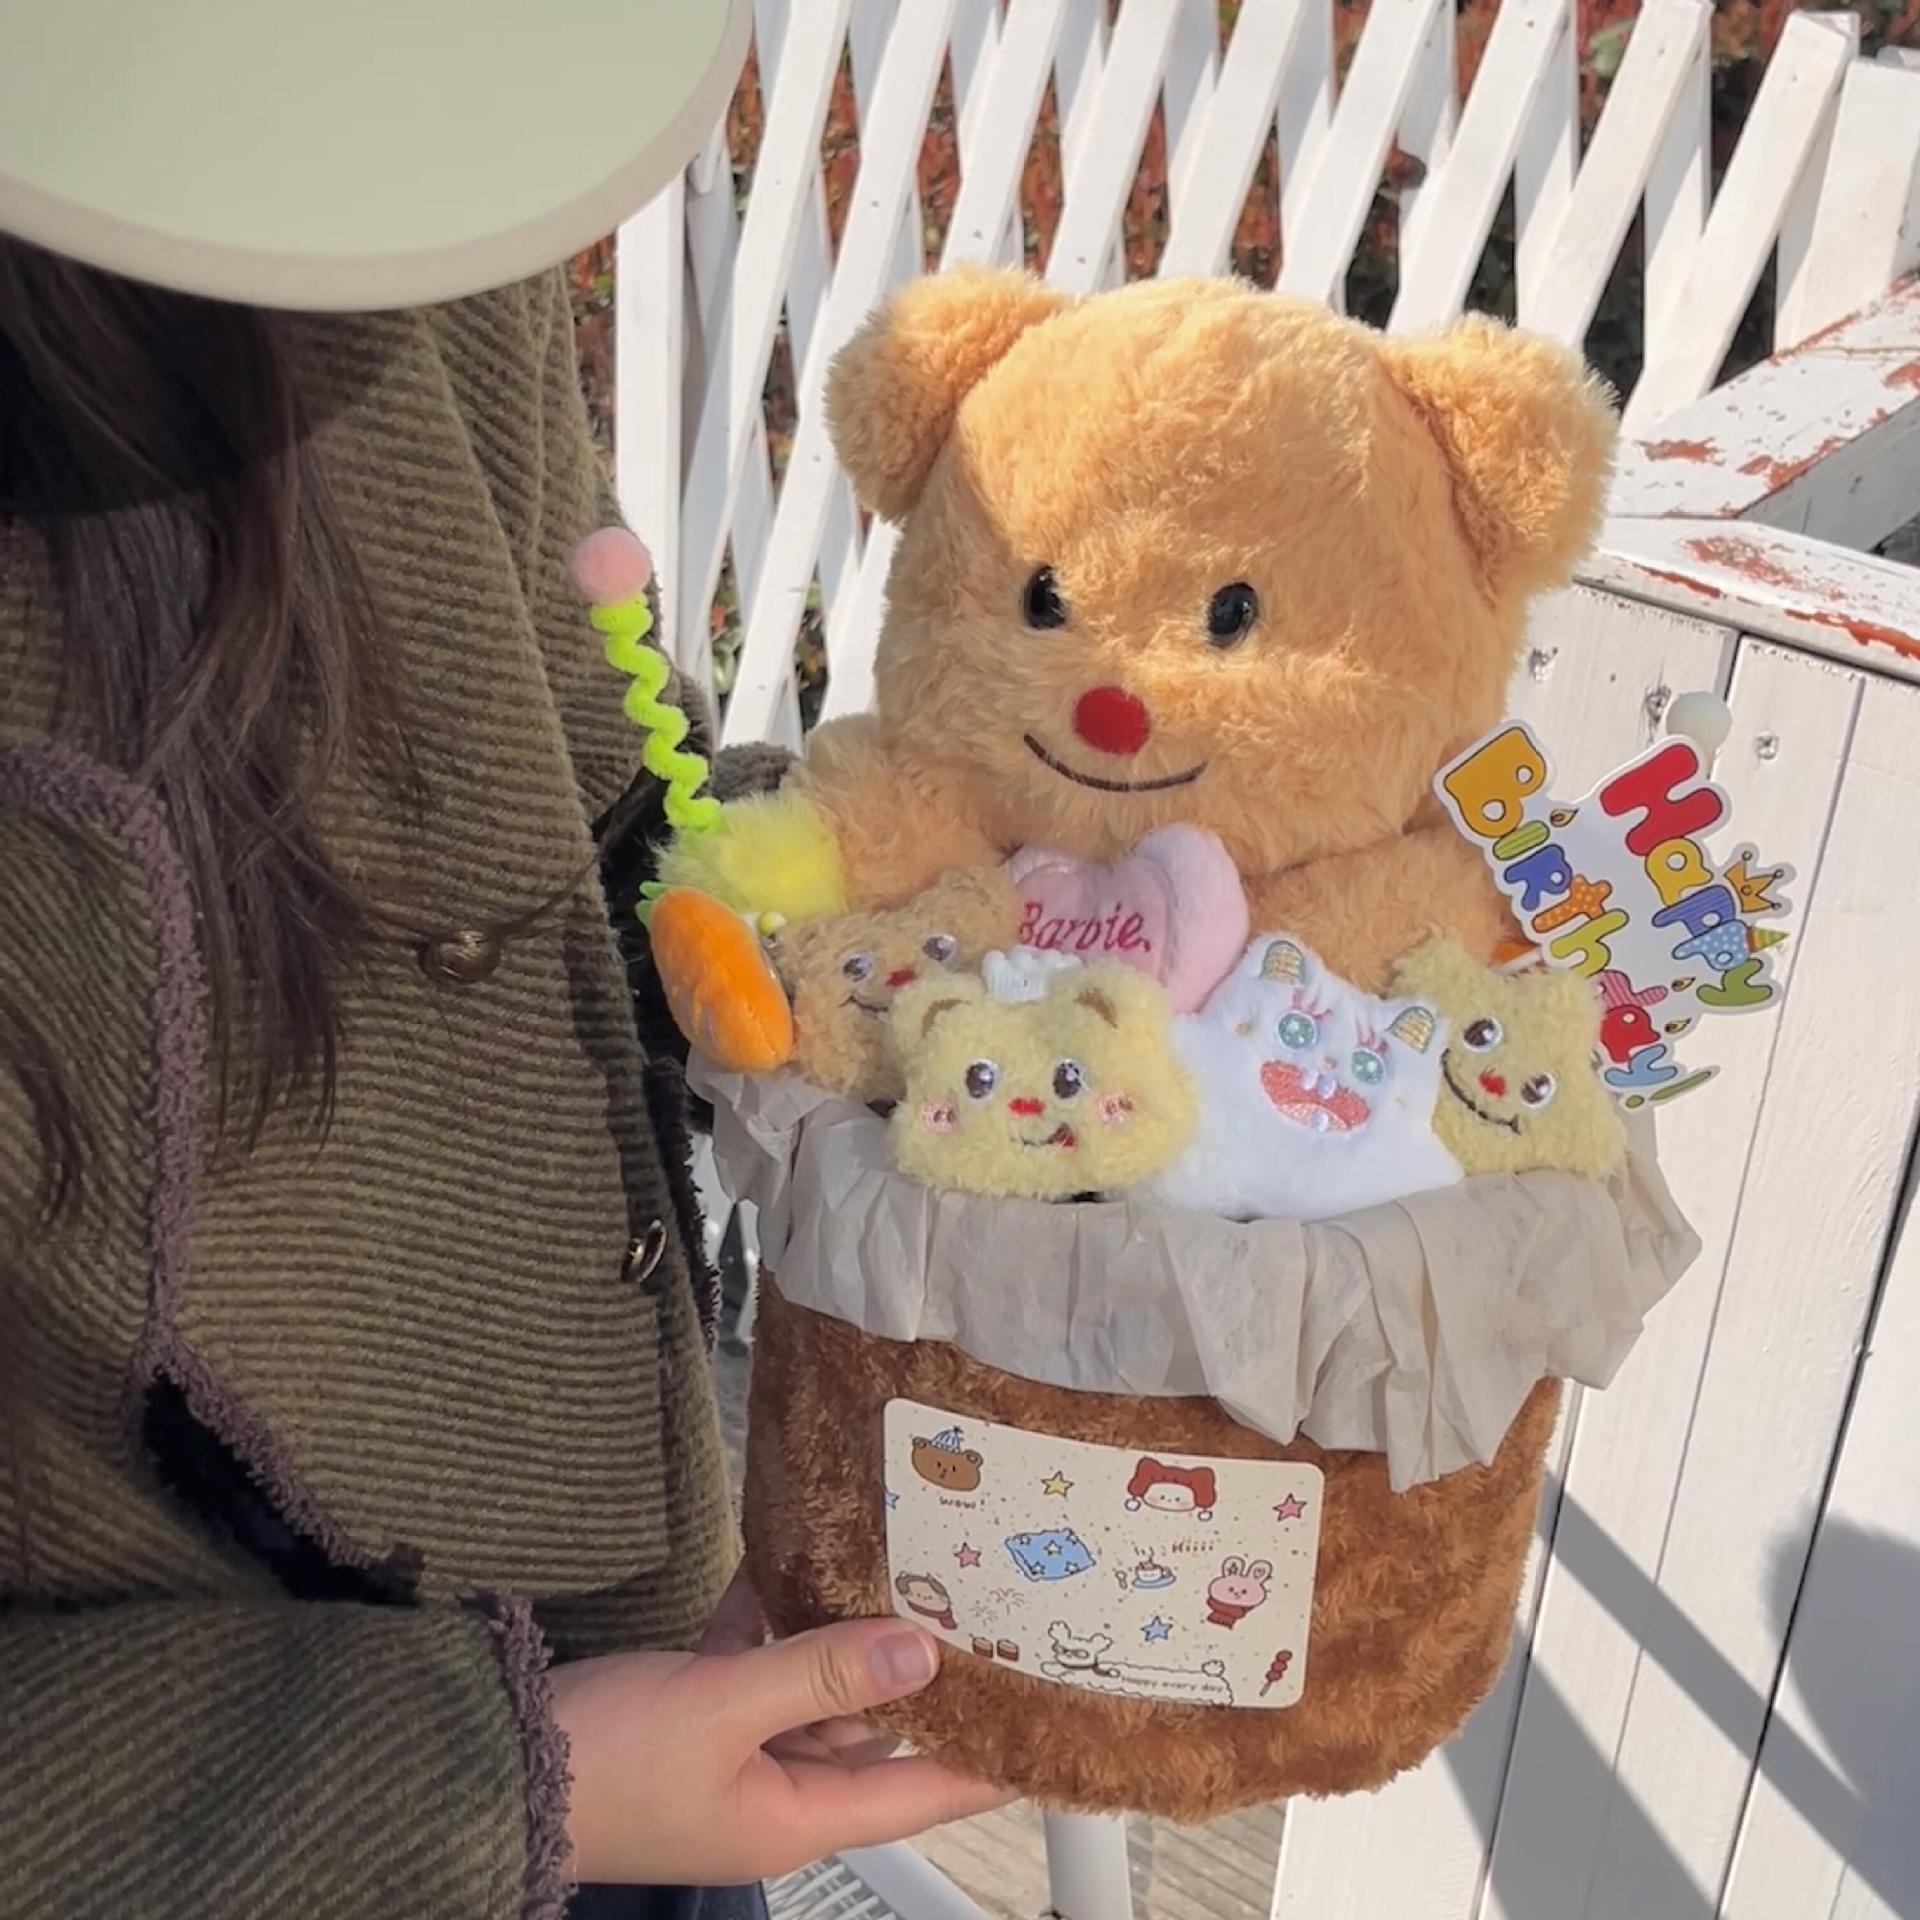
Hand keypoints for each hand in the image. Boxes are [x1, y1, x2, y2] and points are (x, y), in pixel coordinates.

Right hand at [550, 1570, 1012, 1883]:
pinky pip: (758, 1657)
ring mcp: (736, 1746)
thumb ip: (821, 1672)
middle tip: (973, 1602)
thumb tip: (919, 1653)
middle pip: (873, 1726)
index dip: (986, 1760)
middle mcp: (777, 1785)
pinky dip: (775, 1614)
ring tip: (901, 1563)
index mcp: (797, 1813)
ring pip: (816, 1681)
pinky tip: (796, 1556)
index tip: (1044, 1721)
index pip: (921, 1792)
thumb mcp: (721, 1710)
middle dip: (917, 1666)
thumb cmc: (603, 1763)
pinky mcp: (697, 1708)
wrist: (493, 1759)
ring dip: (846, 1629)